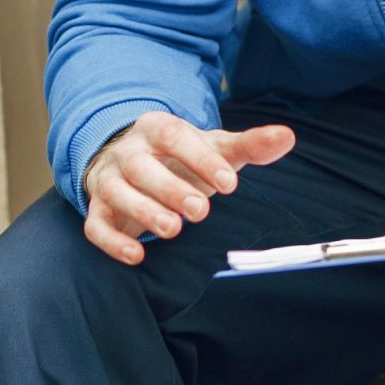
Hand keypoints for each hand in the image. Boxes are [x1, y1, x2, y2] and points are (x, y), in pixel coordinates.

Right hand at [83, 112, 294, 266]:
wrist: (134, 164)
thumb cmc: (181, 158)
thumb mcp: (215, 148)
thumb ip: (249, 145)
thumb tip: (287, 137)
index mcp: (156, 128)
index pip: (174, 136)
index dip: (200, 159)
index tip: (229, 184)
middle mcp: (128, 152)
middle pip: (141, 166)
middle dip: (171, 188)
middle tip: (201, 210)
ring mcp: (108, 180)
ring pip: (117, 193)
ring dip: (144, 211)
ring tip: (173, 229)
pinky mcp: (98, 210)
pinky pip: (96, 226)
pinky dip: (113, 243)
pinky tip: (137, 257)